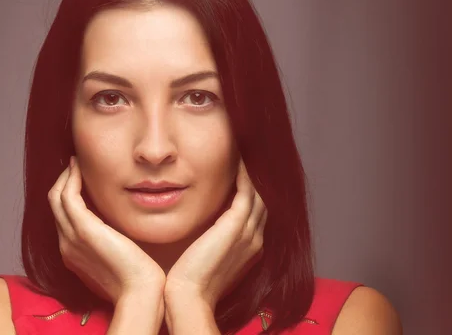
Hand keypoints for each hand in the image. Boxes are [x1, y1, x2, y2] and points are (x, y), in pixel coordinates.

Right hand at [48, 156, 165, 305]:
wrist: (139, 291)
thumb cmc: (136, 278)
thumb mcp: (117, 256)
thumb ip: (110, 241)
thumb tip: (117, 227)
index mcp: (73, 253)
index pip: (62, 217)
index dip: (67, 195)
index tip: (79, 178)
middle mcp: (66, 245)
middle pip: (55, 205)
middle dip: (63, 182)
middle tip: (75, 164)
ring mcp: (71, 238)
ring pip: (57, 198)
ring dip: (65, 177)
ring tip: (76, 162)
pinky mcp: (83, 230)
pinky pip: (68, 197)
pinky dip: (71, 179)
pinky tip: (81, 168)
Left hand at [164, 159, 266, 310]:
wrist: (189, 296)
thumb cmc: (191, 281)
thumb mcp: (207, 258)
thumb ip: (211, 242)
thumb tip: (203, 229)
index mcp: (251, 249)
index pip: (256, 214)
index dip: (252, 194)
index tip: (241, 177)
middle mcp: (255, 239)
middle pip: (262, 201)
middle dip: (256, 181)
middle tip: (246, 158)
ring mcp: (249, 233)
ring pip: (258, 194)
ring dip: (251, 174)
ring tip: (242, 154)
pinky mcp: (236, 225)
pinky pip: (246, 192)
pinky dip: (243, 175)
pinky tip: (236, 162)